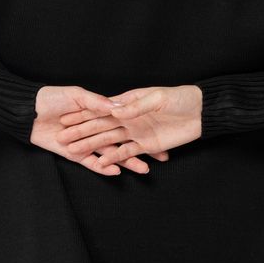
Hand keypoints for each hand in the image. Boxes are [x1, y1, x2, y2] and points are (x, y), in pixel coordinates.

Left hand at [29, 85, 170, 175]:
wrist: (27, 112)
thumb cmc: (50, 98)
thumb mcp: (76, 95)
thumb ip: (97, 103)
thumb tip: (118, 107)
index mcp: (98, 112)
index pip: (125, 121)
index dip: (142, 126)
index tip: (162, 131)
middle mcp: (96, 129)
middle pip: (123, 140)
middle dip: (142, 149)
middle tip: (161, 157)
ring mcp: (86, 143)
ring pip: (111, 154)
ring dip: (127, 161)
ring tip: (144, 168)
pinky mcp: (75, 154)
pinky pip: (92, 163)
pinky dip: (104, 167)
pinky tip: (118, 170)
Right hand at [55, 85, 202, 167]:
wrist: (201, 111)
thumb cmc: (180, 97)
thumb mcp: (158, 97)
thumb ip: (136, 105)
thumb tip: (115, 109)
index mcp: (128, 102)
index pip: (101, 109)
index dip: (83, 114)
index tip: (65, 119)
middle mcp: (128, 117)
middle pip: (100, 126)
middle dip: (81, 132)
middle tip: (63, 139)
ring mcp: (135, 132)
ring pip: (110, 141)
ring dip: (93, 147)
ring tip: (75, 153)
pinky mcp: (145, 144)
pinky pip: (127, 152)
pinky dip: (115, 159)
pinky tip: (103, 165)